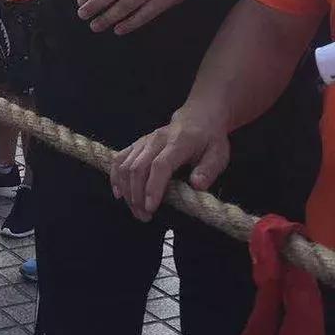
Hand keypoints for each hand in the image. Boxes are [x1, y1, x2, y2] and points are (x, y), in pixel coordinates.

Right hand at [111, 104, 230, 219]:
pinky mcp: (136, 144)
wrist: (197, 118)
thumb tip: (196, 185)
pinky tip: (119, 193)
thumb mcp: (218, 154)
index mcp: (178, 143)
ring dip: (127, 190)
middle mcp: (157, 140)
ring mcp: (144, 141)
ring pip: (125, 165)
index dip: (153, 187)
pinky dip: (115, 177)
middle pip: (138, 168)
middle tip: (144, 216)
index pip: (160, 165)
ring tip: (135, 209)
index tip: (151, 208)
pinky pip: (119, 159)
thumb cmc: (208, 140)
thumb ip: (208, 170)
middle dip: (137, 195)